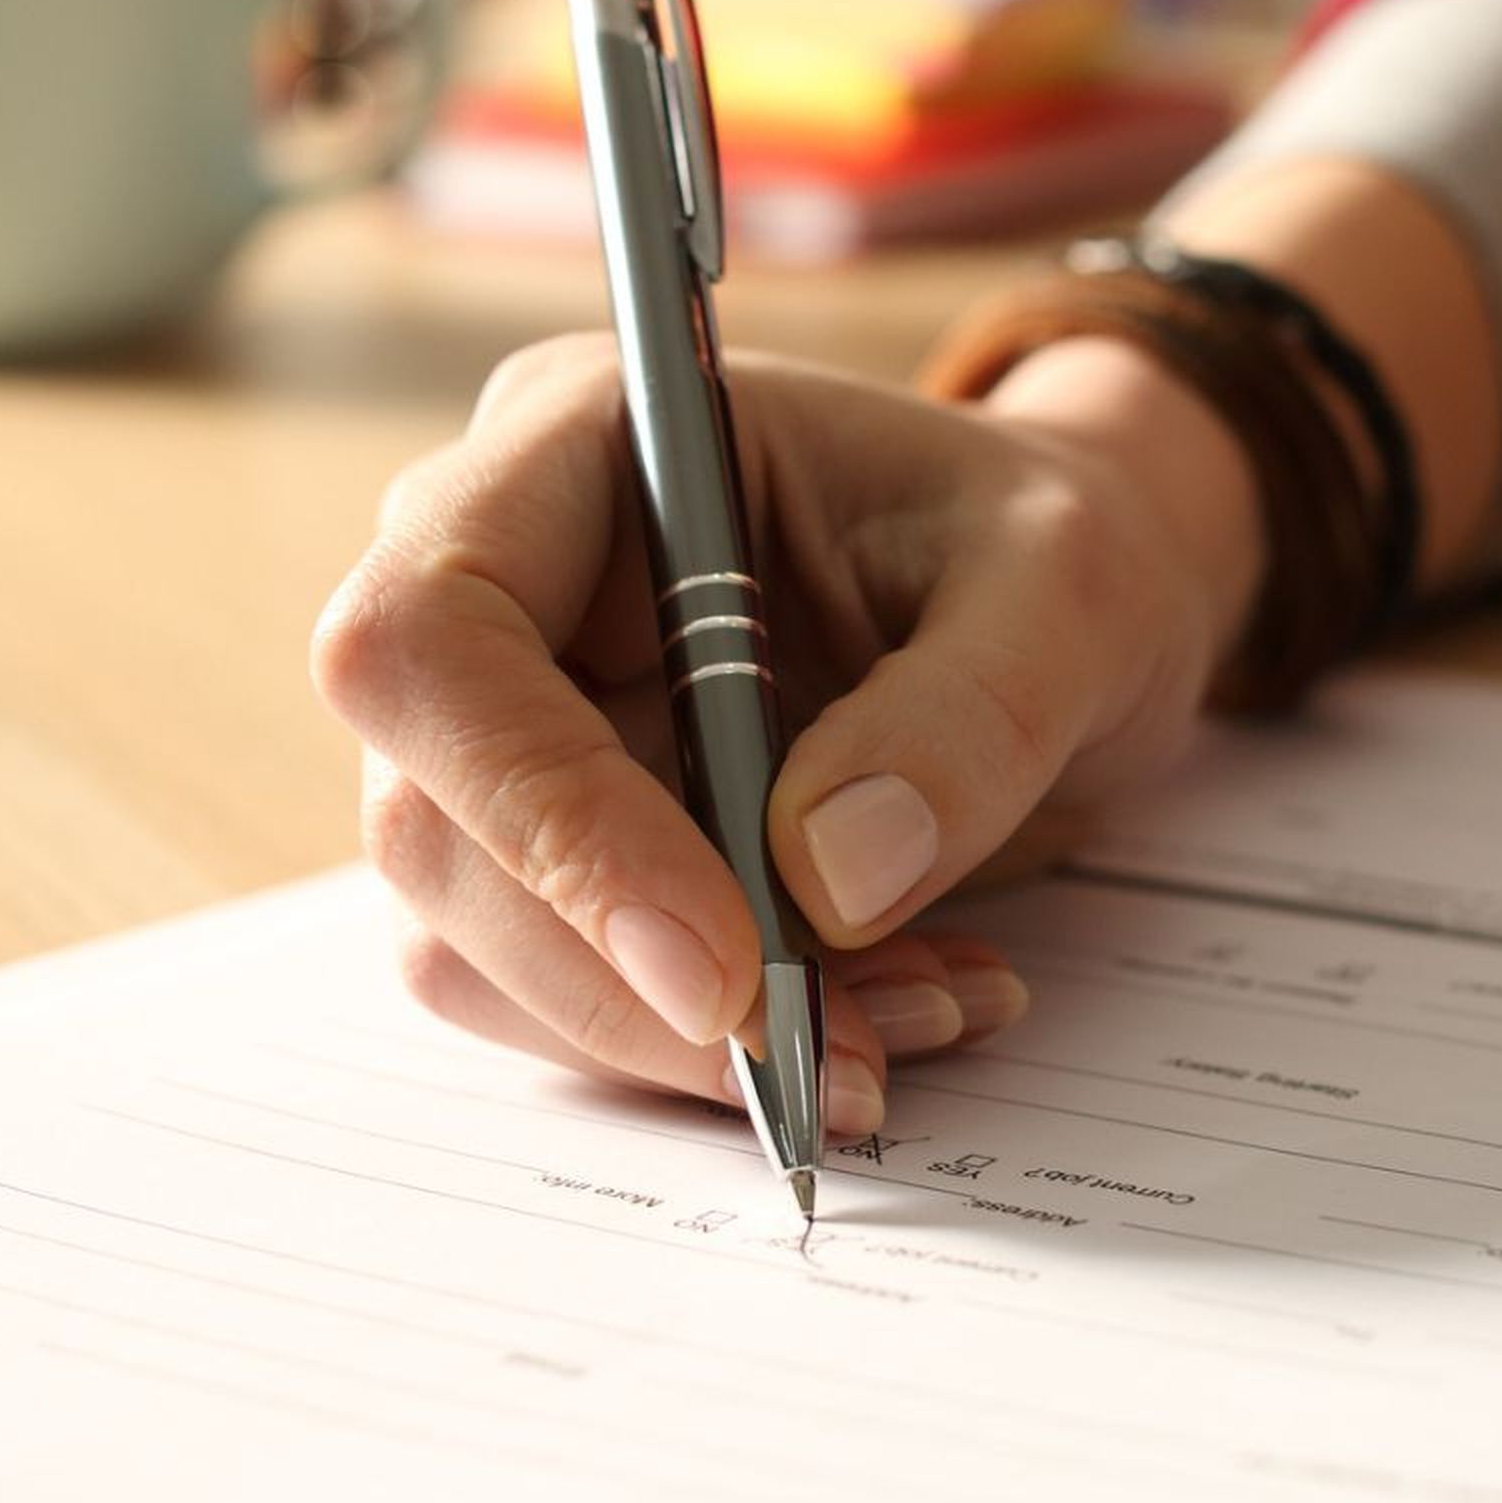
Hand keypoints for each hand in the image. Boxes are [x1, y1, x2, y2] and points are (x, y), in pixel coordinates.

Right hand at [315, 335, 1258, 1124]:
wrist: (1064, 614)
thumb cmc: (1050, 552)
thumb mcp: (1073, 592)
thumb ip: (969, 717)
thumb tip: (829, 879)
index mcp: (579, 445)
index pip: (430, 633)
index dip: (540, 812)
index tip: (718, 964)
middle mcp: (502, 586)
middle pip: (428, 825)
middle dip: (628, 981)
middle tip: (838, 1057)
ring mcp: (504, 732)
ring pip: (471, 948)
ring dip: (677, 1041)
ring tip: (912, 1018)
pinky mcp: (549, 855)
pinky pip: (562, 999)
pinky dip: (708, 1051)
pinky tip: (881, 1011)